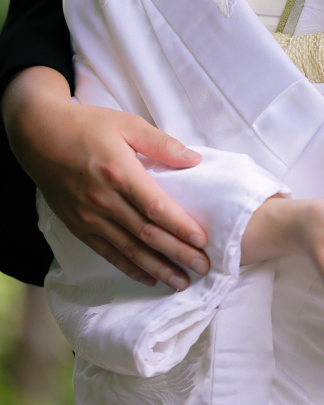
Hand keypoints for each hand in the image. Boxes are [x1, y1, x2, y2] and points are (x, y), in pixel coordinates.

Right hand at [3, 68, 209, 290]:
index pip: (156, 208)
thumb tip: (194, 160)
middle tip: (203, 268)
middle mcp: (104, 200)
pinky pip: (107, 252)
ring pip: (129, 250)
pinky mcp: (78, 226)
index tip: (203, 241)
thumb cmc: (86, 125)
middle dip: (177, 254)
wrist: (39, 135)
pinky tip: (149, 277)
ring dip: (157, 268)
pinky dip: (129, 267)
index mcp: (119, 172)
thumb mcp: (127, 123)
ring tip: (181, 281)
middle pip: (146, 234)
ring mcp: (89, 217)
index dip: (180, 227)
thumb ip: (161, 143)